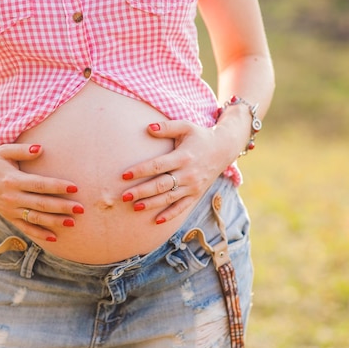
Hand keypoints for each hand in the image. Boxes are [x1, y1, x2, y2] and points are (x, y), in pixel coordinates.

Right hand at [0, 144, 83, 241]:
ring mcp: (10, 209)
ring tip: (73, 223)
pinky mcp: (8, 217)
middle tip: (81, 208)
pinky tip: (54, 237)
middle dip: (62, 207)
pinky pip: (25, 228)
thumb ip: (23, 151)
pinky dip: (39, 234)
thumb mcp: (4, 150)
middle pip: (41, 204)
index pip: (39, 185)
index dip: (57, 186)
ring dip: (54, 222)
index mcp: (13, 180)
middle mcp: (12, 197)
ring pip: (35, 219)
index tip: (74, 187)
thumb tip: (41, 149)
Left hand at [120, 121, 234, 223]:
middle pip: (161, 185)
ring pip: (169, 198)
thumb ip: (167, 127)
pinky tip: (156, 220)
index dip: (140, 171)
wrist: (224, 149)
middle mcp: (188, 174)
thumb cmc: (200, 136)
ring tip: (134, 207)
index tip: (125, 175)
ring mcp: (192, 186)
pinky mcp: (196, 194)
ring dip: (151, 204)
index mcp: (183, 157)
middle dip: (141, 191)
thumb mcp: (186, 126)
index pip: (157, 166)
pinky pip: (182, 207)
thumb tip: (148, 128)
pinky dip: (170, 215)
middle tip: (124, 196)